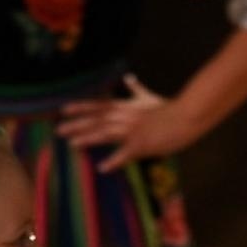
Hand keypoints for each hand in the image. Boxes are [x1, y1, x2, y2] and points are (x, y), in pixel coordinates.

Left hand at [58, 74, 201, 172]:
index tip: (63, 109)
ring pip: (106, 133)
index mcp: (126, 107)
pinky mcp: (143, 143)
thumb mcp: (150, 97)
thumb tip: (128, 78)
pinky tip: (102, 168)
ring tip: (71, 144)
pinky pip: (126, 154)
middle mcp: (125, 116)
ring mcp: (133, 130)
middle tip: (58, 130)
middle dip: (76, 124)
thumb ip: (136, 90)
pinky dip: (114, 161)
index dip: (80, 107)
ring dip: (88, 139)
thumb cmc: (170, 109)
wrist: (188, 115)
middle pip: (97, 120)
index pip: (98, 105)